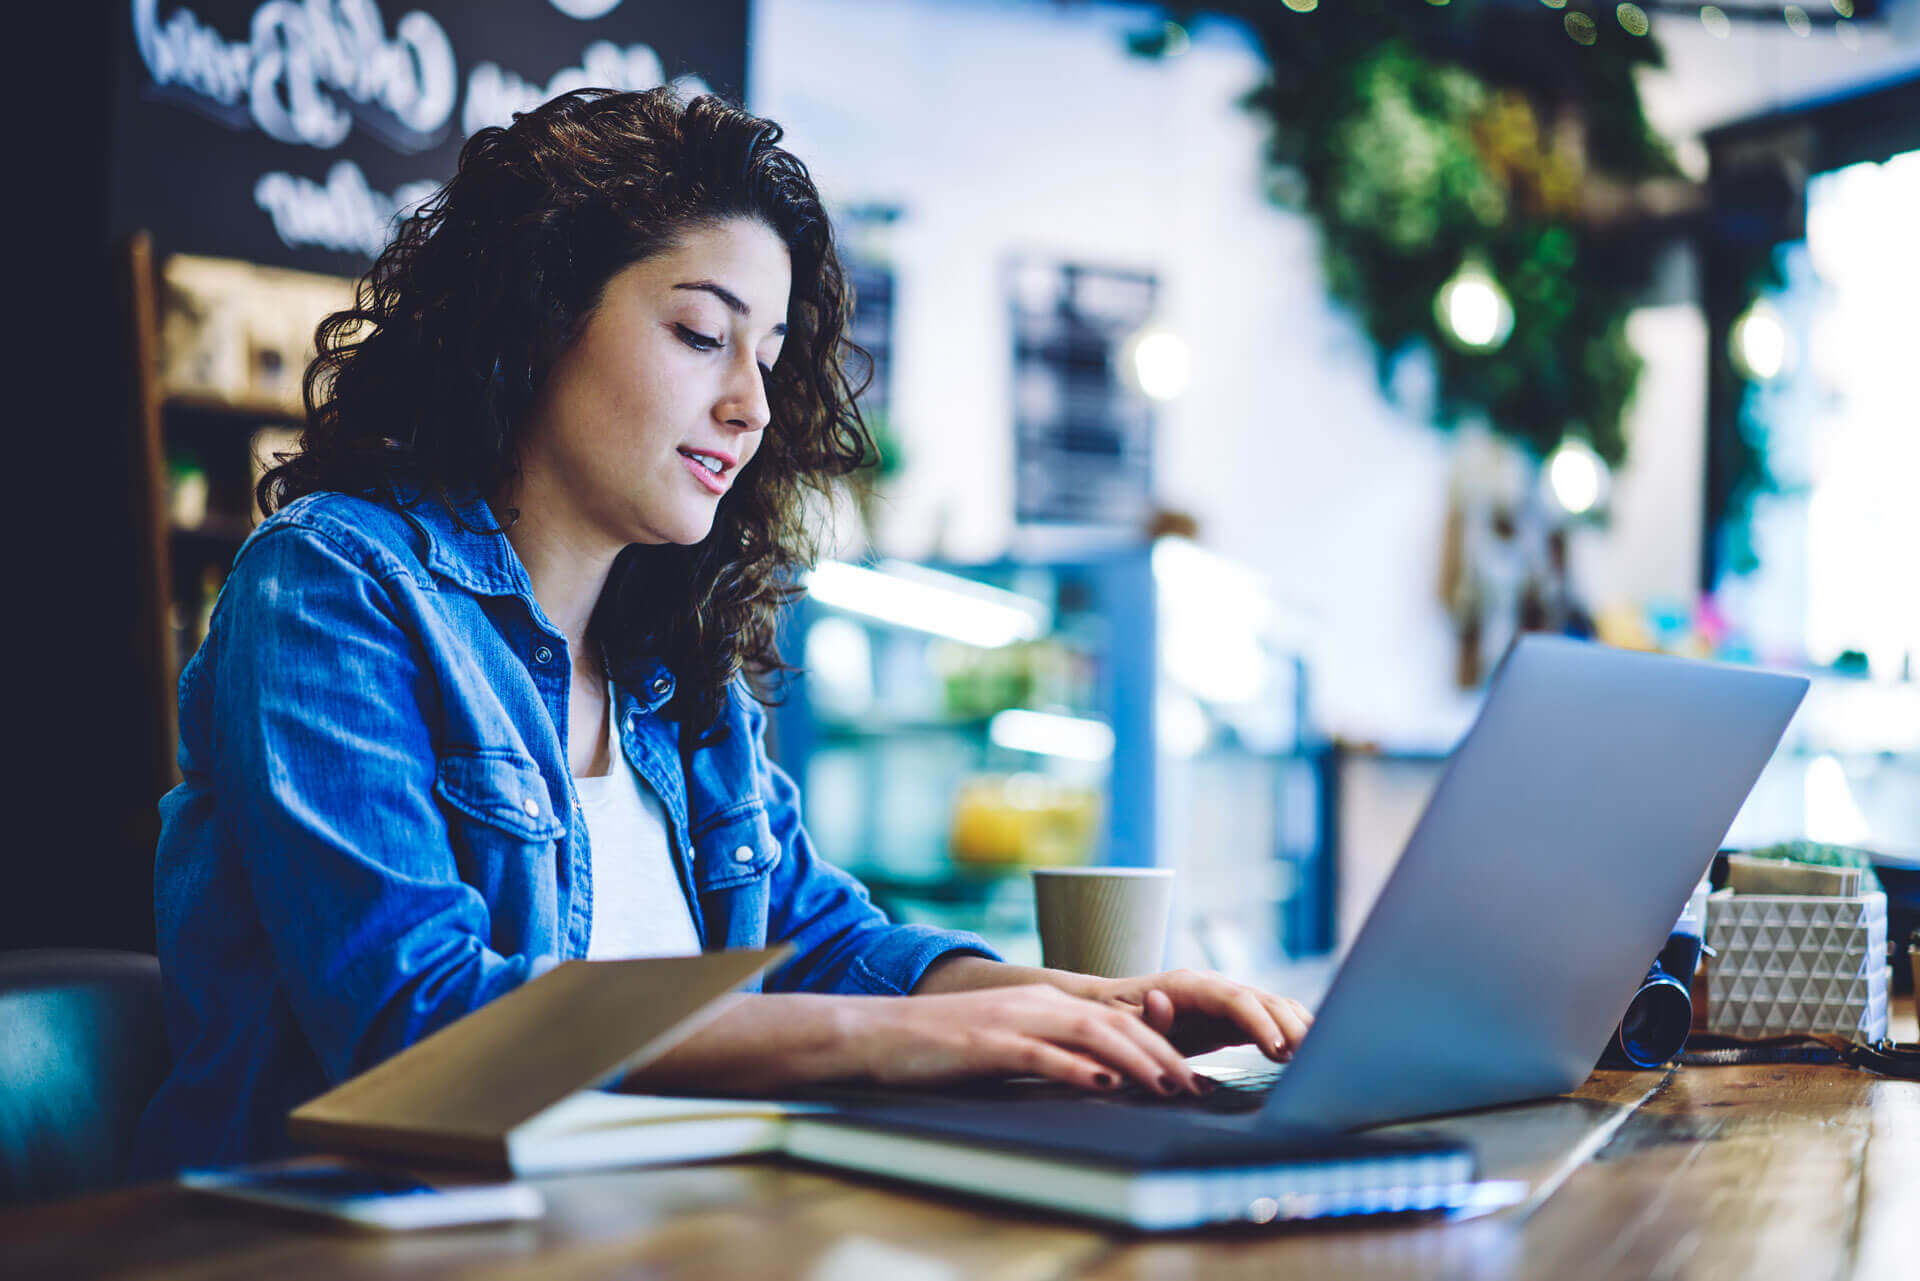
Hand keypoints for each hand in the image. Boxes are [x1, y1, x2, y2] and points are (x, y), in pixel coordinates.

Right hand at [843, 984, 1211, 1096]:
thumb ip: (1051, 1053)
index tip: (1189, 1075)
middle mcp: (1036, 1002)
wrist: (879, 1034)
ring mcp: (1011, 1020)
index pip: (1116, 1019)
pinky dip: (1076, 1067)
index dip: (1160, 1045)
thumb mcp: (1007, 1044)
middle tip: (1193, 1085)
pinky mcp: (986, 1042)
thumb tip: (1100, 1079)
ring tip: (1165, 1085)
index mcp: (1044, 1001)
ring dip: (1134, 1059)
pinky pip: (1041, 1053)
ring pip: (1089, 1033)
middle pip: (1114, 1022)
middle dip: (1161, 1053)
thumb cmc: (942, 1047)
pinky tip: (1102, 1082)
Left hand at [1088, 969, 1313, 1060]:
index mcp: (1188, 986)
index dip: (1261, 1023)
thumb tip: (1161, 1002)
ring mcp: (1225, 997)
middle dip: (1291, 1028)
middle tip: (1315, 1059)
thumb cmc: (1115, 1020)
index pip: (1235, 1000)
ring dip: (1299, 1028)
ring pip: (1273, 1006)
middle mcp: (1212, 986)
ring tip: (1322, 1057)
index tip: (1281, 1051)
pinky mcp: (1232, 1015)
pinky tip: (1312, 1051)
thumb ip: (1146, 1019)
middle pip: (1262, 1000)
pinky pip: (1270, 1017)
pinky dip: (1293, 1030)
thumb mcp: (1124, 1023)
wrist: (1109, 1009)